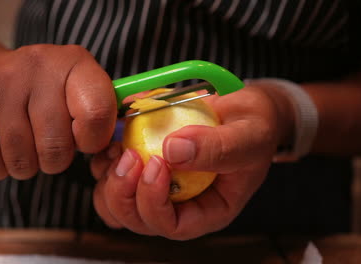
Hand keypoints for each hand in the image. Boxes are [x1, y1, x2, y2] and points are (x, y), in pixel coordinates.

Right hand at [0, 44, 116, 179]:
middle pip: (57, 147)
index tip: (82, 140)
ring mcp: (3, 80)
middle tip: (48, 145)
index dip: (92, 141)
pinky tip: (1, 148)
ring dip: (26, 166)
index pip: (97, 114)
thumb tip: (115, 154)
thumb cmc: (42, 91)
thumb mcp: (76, 91)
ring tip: (25, 145)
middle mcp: (41, 65)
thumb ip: (99, 117)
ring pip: (22, 159)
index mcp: (77, 63)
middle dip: (55, 160)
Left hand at [91, 85, 292, 239]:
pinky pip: (110, 172)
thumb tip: (172, 151)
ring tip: (119, 147)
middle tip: (129, 155)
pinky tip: (115, 137)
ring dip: (109, 178)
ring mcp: (157, 185)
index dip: (154, 204)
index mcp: (207, 210)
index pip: (172, 226)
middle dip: (124, 192)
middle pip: (136, 219)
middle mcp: (178, 204)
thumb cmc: (255, 127)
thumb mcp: (249, 136)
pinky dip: (105, 158)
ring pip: (115, 202)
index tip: (156, 164)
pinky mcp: (143, 164)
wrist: (243, 110)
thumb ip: (218, 147)